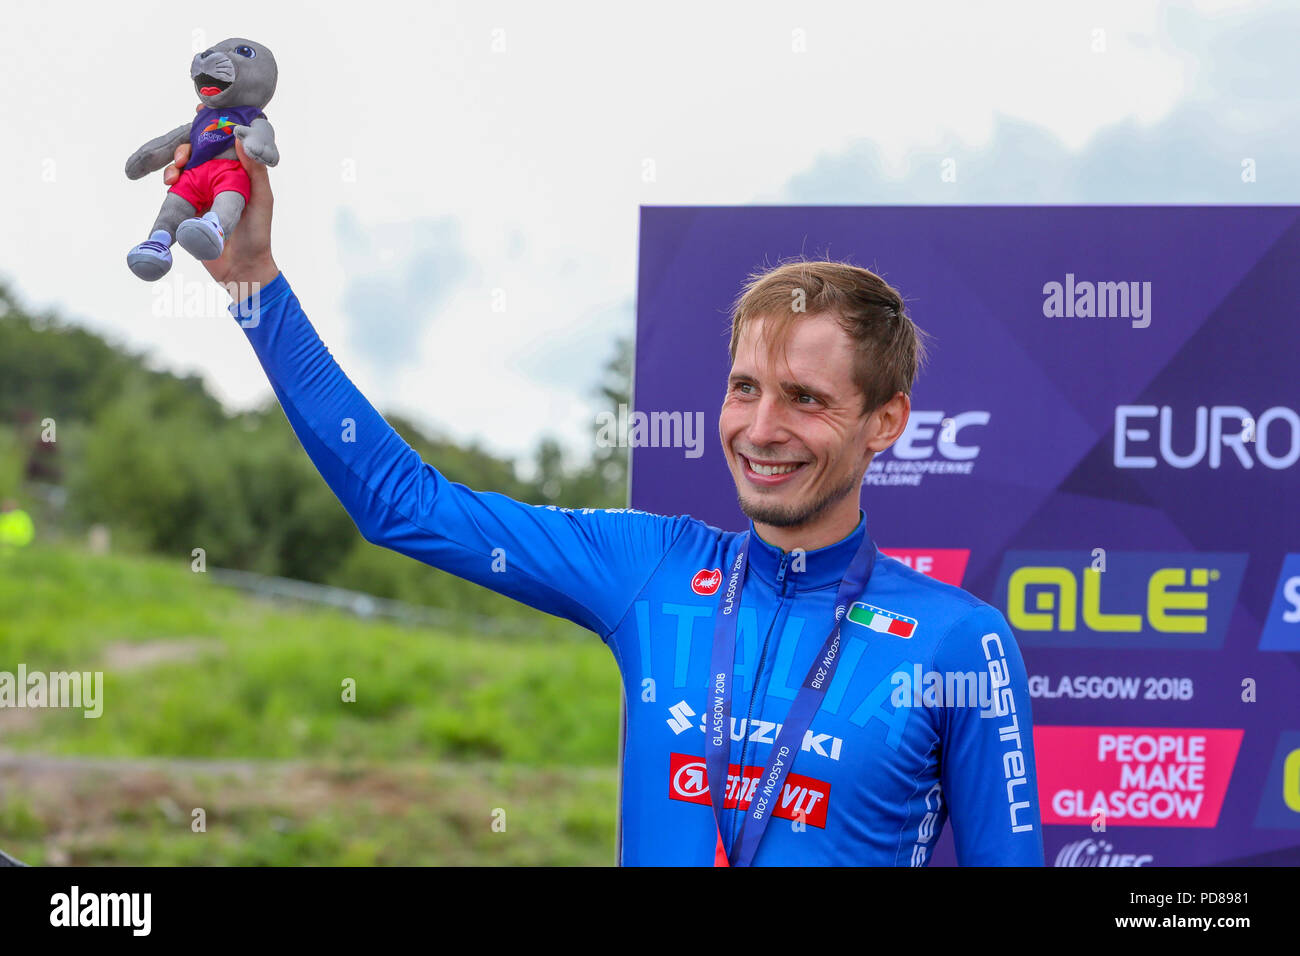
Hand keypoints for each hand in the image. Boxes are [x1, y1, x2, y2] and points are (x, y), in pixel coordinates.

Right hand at [164, 117, 278, 297]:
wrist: (242, 269)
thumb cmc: (258, 233)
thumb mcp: (261, 199)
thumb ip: (255, 170)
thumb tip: (240, 138)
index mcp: (236, 170)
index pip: (220, 142)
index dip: (209, 125)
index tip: (199, 111)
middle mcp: (215, 177)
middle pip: (193, 152)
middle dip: (182, 147)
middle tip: (182, 155)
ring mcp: (199, 191)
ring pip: (180, 169)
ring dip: (173, 166)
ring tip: (173, 176)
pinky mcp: (186, 208)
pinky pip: (172, 192)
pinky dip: (168, 185)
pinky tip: (168, 184)